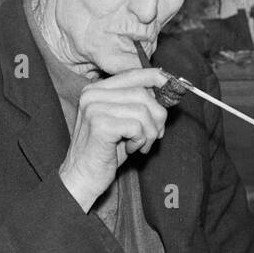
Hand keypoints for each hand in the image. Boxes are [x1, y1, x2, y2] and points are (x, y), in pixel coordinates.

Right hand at [58, 67, 170, 211]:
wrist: (81, 178)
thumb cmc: (105, 151)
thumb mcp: (123, 121)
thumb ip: (138, 103)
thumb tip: (165, 89)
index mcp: (95, 89)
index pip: (132, 74)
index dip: (156, 78)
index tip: (171, 86)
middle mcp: (92, 95)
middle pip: (142, 92)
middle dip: (157, 115)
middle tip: (155, 135)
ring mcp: (94, 109)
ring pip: (142, 110)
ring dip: (150, 132)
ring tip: (140, 145)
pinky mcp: (100, 125)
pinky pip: (137, 127)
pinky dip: (141, 140)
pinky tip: (131, 149)